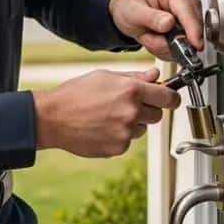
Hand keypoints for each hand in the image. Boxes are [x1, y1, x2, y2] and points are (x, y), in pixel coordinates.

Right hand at [32, 67, 180, 157]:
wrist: (52, 118)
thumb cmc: (75, 94)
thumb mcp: (104, 76)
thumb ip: (134, 77)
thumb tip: (154, 75)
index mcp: (130, 91)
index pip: (168, 97)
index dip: (170, 97)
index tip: (169, 98)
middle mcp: (131, 112)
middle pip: (157, 115)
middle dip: (147, 110)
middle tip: (126, 105)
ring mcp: (126, 132)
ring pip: (141, 129)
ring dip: (131, 123)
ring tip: (107, 116)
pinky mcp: (118, 148)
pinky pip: (128, 141)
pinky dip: (119, 135)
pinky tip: (101, 127)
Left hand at [108, 0, 203, 60]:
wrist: (126, 12)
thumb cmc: (129, 7)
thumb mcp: (133, 12)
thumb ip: (150, 18)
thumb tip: (169, 23)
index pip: (188, 11)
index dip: (193, 29)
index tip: (195, 44)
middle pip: (191, 28)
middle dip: (170, 41)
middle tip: (149, 37)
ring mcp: (190, 11)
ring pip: (188, 39)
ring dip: (167, 45)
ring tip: (151, 36)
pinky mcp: (190, 24)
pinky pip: (185, 44)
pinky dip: (169, 47)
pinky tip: (158, 39)